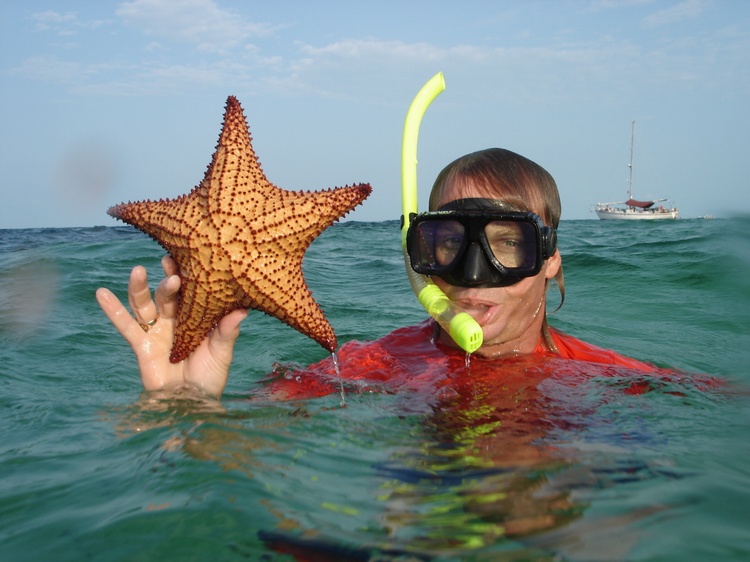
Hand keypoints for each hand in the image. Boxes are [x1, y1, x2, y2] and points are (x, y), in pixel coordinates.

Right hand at [96, 255, 246, 397]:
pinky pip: (125, 325)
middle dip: (169, 281)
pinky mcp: (142, 345)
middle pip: (168, 295)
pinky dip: (112, 310)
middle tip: (171, 264)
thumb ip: (227, 332)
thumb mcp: (221, 353)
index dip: (190, 276)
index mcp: (196, 317)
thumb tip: (243, 309)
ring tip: (137, 271)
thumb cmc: (210, 378)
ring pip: (145, 304)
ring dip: (139, 288)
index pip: (192, 292)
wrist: (191, 405)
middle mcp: (175, 320)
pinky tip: (101, 293)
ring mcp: (157, 331)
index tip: (190, 257)